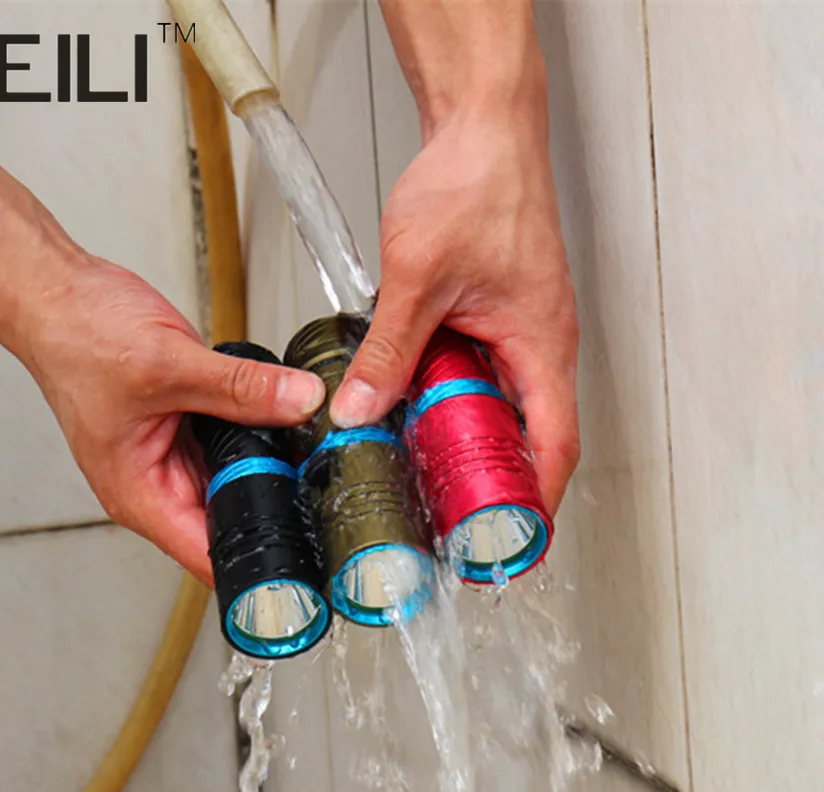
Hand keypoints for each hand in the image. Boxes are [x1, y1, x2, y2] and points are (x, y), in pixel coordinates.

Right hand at [18, 256, 324, 584]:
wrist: (58, 294)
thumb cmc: (78, 337)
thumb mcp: (169, 364)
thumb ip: (242, 388)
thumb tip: (303, 402)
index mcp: (140, 495)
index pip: (208, 557)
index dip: (257, 566)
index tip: (303, 562)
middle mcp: (156, 486)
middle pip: (231, 521)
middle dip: (276, 506)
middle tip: (322, 486)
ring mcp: (171, 459)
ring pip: (237, 481)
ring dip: (269, 468)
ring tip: (305, 447)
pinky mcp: (184, 430)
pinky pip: (233, 445)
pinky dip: (258, 436)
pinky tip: (282, 420)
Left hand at [330, 115, 579, 516]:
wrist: (480, 128)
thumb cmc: (475, 183)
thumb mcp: (417, 279)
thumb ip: (387, 351)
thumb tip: (361, 408)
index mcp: (542, 343)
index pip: (555, 444)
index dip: (537, 499)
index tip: (514, 538)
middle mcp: (541, 343)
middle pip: (531, 436)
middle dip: (498, 481)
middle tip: (457, 518)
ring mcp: (523, 330)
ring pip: (505, 407)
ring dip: (474, 440)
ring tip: (434, 474)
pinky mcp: (500, 316)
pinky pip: (487, 374)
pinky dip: (459, 400)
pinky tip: (422, 407)